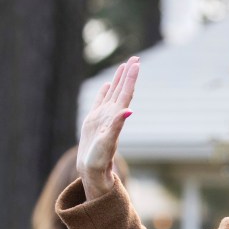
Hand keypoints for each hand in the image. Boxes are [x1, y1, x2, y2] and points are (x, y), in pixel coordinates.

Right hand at [77, 56, 139, 199]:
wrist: (91, 170)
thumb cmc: (99, 159)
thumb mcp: (108, 142)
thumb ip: (117, 125)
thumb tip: (129, 110)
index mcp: (116, 116)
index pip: (126, 93)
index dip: (131, 78)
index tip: (137, 63)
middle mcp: (112, 114)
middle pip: (122, 90)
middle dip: (128, 74)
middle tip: (135, 58)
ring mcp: (103, 117)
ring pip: (112, 93)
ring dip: (119, 80)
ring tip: (124, 65)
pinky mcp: (94, 121)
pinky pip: (101, 101)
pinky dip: (105, 91)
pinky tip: (107, 85)